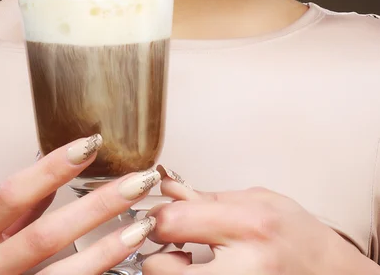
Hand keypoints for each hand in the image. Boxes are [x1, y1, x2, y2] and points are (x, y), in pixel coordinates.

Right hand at [0, 136, 159, 274]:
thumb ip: (12, 207)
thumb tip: (51, 164)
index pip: (11, 194)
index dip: (53, 168)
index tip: (91, 144)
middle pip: (45, 235)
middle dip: (97, 207)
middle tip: (138, 181)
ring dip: (108, 248)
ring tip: (143, 224)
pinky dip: (98, 272)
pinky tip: (123, 255)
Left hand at [143, 169, 379, 273]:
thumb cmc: (300, 237)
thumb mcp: (259, 200)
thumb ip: (209, 197)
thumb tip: (168, 189)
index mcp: (248, 225)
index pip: (172, 221)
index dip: (156, 215)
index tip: (159, 212)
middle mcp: (243, 267)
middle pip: (160, 267)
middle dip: (155, 251)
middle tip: (168, 242)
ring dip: (168, 272)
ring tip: (187, 261)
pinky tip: (202, 271)